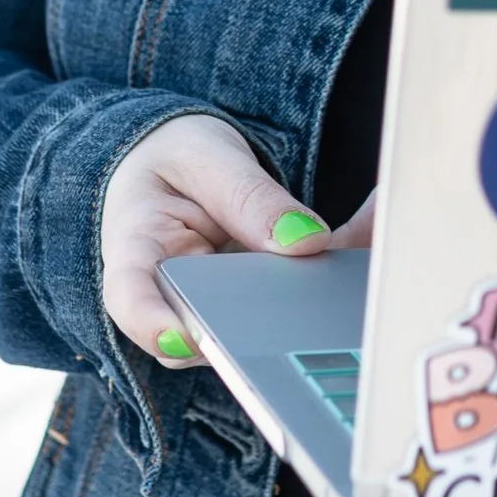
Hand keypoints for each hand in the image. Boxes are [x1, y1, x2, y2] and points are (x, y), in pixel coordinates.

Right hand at [101, 116, 368, 361]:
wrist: (181, 168)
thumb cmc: (176, 162)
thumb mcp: (205, 159)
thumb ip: (249, 198)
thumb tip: (303, 241)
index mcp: (137, 251)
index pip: (129, 298)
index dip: (153, 325)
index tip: (186, 338)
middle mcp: (170, 298)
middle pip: (201, 332)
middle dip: (254, 327)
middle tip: (303, 302)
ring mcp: (213, 314)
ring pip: (255, 333)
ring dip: (308, 299)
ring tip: (356, 243)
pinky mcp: (252, 314)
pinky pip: (292, 309)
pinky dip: (332, 275)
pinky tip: (366, 234)